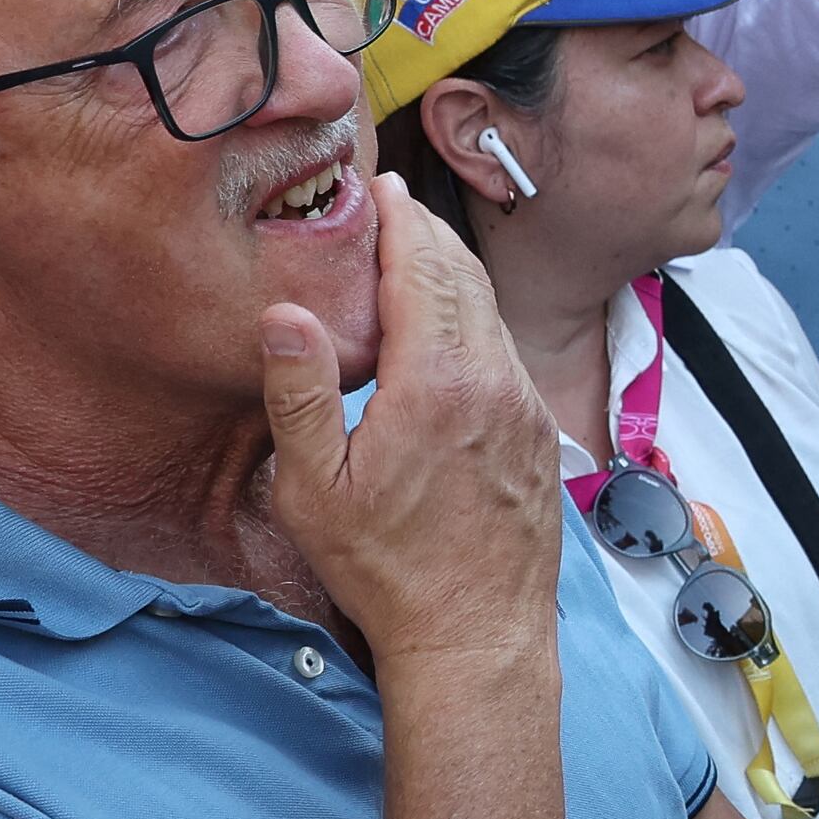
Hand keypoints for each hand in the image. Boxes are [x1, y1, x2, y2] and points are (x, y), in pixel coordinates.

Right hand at [259, 179, 562, 673]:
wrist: (477, 633)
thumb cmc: (386, 569)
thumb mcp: (313, 489)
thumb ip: (299, 393)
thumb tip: (283, 312)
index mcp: (438, 380)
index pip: (421, 269)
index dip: (399, 220)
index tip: (380, 185)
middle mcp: (494, 379)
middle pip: (462, 276)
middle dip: (426, 232)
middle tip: (393, 202)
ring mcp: (522, 404)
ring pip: (491, 310)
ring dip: (453, 271)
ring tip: (415, 248)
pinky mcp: (536, 430)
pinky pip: (506, 350)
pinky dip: (475, 316)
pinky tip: (448, 324)